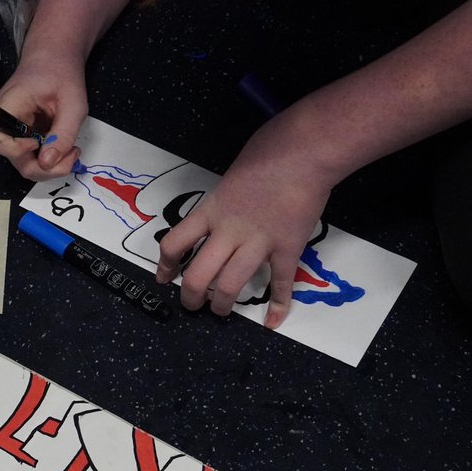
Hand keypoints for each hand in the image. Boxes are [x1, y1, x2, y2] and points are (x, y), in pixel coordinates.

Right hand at [0, 54, 87, 180]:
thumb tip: (48, 163)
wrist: (56, 61)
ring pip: (24, 163)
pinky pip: (32, 158)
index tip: (37, 143)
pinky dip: (50, 160)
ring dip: (50, 166)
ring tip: (71, 150)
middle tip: (71, 156)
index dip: (14, 148)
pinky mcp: (24, 138)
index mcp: (6, 107)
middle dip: (43, 167)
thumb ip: (62, 134)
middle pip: (13, 158)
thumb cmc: (60, 72)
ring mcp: (14, 132)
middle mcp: (4, 122)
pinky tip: (65, 147)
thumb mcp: (72, 102)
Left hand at [155, 116, 337, 328]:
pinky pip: (281, 283)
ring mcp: (259, 242)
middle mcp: (229, 231)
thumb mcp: (231, 173)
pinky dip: (278, 305)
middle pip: (198, 275)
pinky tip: (273, 321)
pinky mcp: (289, 248)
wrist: (307, 150)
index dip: (165, 265)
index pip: (174, 244)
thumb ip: (222, 197)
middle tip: (191, 304)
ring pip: (230, 286)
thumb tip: (222, 207)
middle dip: (190, 297)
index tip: (164, 277)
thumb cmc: (270, 149)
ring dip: (222, 305)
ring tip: (220, 311)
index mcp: (211, 210)